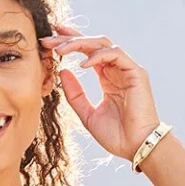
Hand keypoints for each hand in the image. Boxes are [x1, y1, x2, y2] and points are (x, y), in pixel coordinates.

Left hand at [42, 23, 161, 163]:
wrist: (135, 147)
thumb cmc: (115, 135)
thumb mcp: (87, 114)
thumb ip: (75, 95)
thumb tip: (62, 72)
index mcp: (107, 78)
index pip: (87, 53)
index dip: (70, 43)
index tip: (50, 41)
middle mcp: (117, 69)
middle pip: (92, 44)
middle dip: (69, 38)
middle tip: (48, 39)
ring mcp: (127, 69)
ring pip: (102, 44)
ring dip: (79, 43)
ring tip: (60, 50)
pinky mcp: (136, 72)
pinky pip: (115, 54)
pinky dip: (97, 56)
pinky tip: (81, 65)